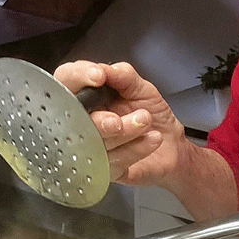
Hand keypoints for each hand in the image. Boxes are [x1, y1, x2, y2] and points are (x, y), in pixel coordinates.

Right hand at [53, 60, 191, 186]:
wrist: (172, 145)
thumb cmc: (152, 114)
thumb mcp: (142, 89)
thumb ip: (124, 76)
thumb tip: (106, 69)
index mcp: (86, 95)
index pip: (66, 80)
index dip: (77, 77)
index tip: (98, 76)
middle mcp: (82, 120)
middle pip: (72, 119)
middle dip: (100, 119)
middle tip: (120, 119)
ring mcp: (88, 146)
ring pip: (95, 142)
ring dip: (126, 132)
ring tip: (146, 121)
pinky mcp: (102, 169)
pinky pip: (111, 161)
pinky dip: (135, 148)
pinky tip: (151, 139)